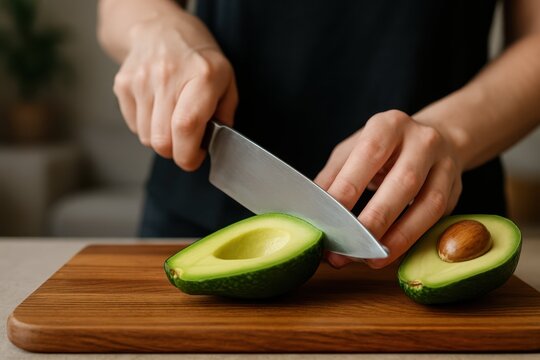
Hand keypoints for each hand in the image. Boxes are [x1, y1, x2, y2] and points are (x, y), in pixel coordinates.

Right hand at [112, 17, 236, 170]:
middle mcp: (167, 77)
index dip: (189, 154)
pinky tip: (158, 109)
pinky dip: (147, 127)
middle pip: (162, 140)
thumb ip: (226, 112)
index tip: (195, 158)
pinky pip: (134, 126)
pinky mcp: (122, 85)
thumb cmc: (197, 56)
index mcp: (201, 77)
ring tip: (172, 121)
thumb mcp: (226, 78)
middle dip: (176, 152)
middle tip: (187, 142)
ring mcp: (141, 80)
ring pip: (146, 138)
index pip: (186, 126)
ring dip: (161, 140)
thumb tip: (217, 141)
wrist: (160, 27)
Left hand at [314, 110, 462, 267]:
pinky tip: (389, 253)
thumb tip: (310, 210)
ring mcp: (445, 164)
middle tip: (347, 248)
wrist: (437, 139)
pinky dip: (411, 239)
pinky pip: (436, 219)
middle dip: (374, 220)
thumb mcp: (353, 151)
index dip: (348, 189)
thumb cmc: (383, 149)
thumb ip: (333, 177)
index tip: (328, 219)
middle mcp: (422, 140)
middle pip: (403, 182)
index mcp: (389, 125)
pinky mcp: (456, 189)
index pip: (369, 156)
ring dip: (397, 237)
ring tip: (370, 260)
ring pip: (428, 204)